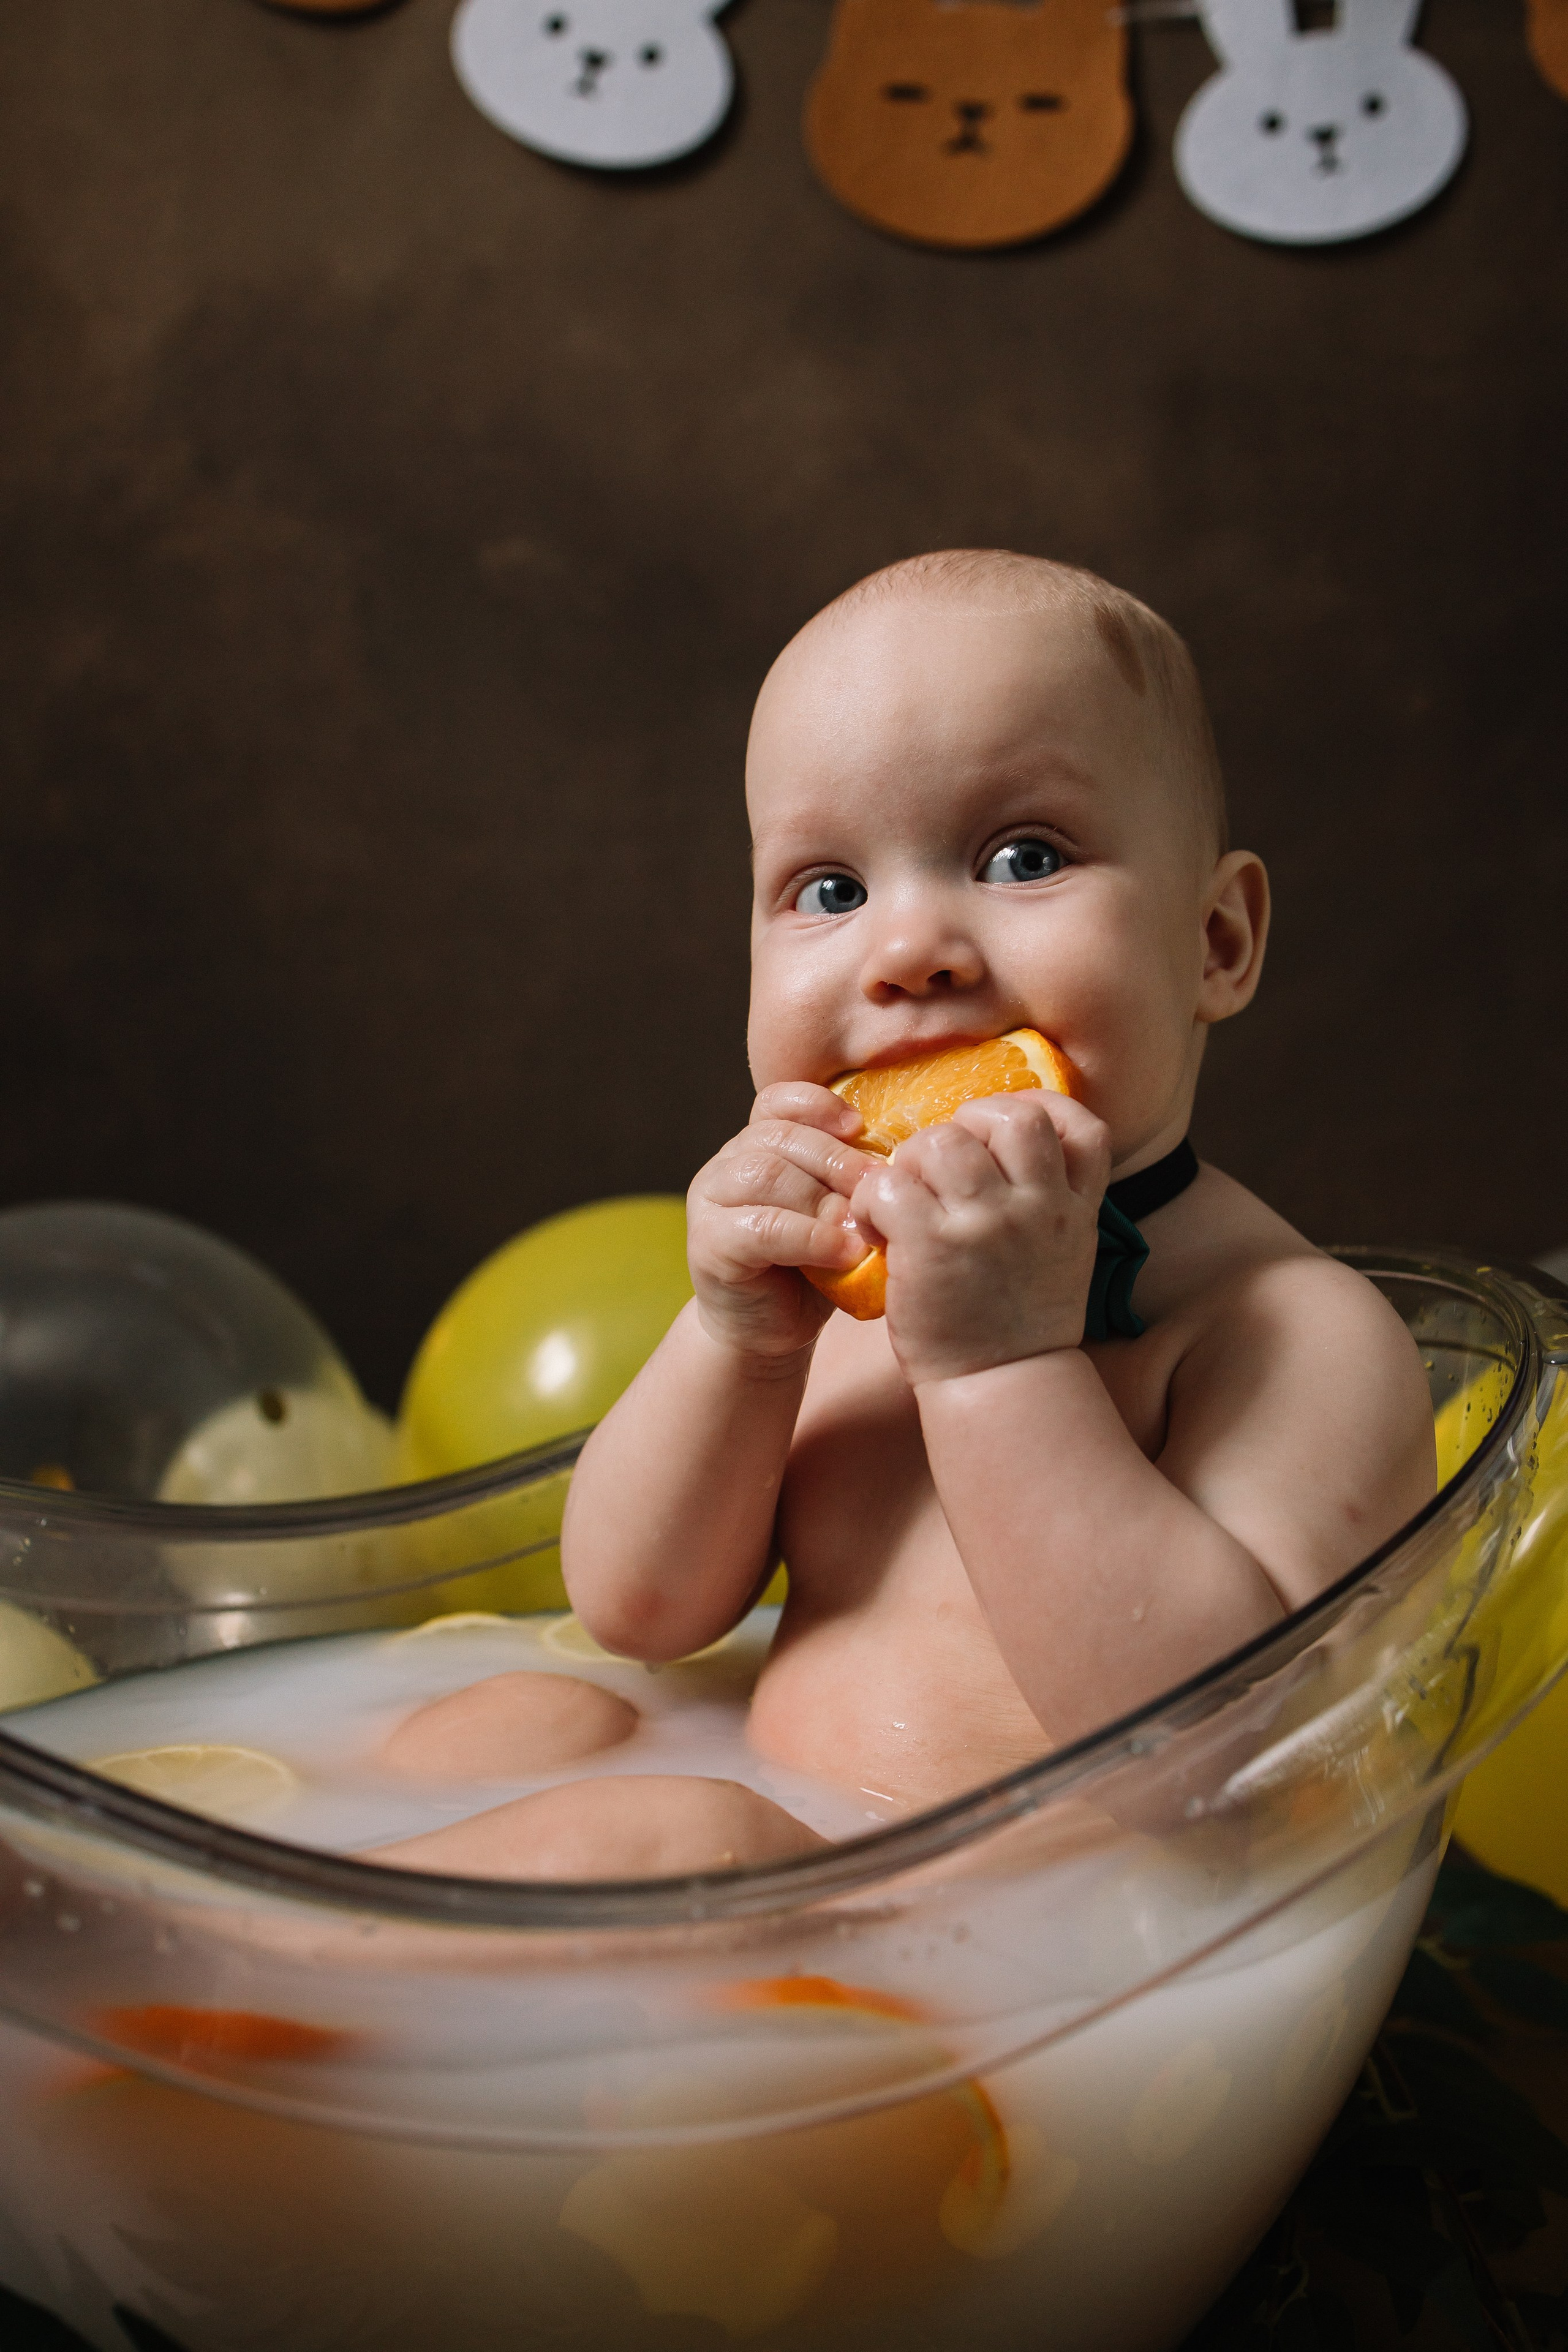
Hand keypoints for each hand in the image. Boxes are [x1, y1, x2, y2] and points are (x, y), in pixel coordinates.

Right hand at [687, 1083, 880, 1362]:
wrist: (768, 1331)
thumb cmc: (812, 1267)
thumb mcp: (837, 1214)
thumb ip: (851, 1184)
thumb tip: (897, 1165)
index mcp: (757, 1146)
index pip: (778, 1103)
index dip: (817, 1105)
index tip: (859, 1126)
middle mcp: (727, 1165)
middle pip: (779, 1137)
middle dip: (836, 1159)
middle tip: (879, 1187)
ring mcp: (710, 1202)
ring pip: (766, 1174)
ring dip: (822, 1198)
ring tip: (863, 1225)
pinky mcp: (708, 1244)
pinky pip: (760, 1227)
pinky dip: (810, 1237)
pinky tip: (845, 1252)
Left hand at [849, 1092, 1111, 1387]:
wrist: (1001, 1386)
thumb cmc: (1019, 1322)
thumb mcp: (1062, 1255)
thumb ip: (1047, 1203)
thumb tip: (1003, 1151)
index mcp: (1073, 1209)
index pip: (1082, 1127)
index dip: (1041, 1110)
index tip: (1003, 1131)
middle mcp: (1038, 1209)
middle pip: (1007, 1117)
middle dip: (965, 1126)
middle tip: (941, 1166)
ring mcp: (986, 1225)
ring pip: (941, 1141)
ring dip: (912, 1159)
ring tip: (905, 1196)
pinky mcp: (932, 1246)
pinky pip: (889, 1184)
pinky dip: (871, 1197)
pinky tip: (877, 1225)